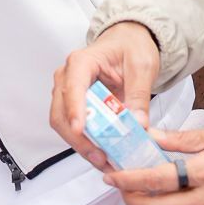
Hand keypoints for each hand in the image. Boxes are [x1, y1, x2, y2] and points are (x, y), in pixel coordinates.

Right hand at [50, 21, 162, 170]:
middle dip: (77, 138)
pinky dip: (85, 143)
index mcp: (82, 62)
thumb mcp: (142, 66)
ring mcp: (68, 92)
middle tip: (100, 156)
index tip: (80, 129)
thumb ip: (139, 94)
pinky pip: (73, 127)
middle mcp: (68, 76)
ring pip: (63, 123)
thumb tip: (138, 122)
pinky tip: (102, 155)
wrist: (128, 43)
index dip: (74, 109)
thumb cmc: (130, 47)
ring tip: (104, 161)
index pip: (73, 87)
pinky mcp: (75, 105)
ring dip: (80, 145)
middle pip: (61, 111)